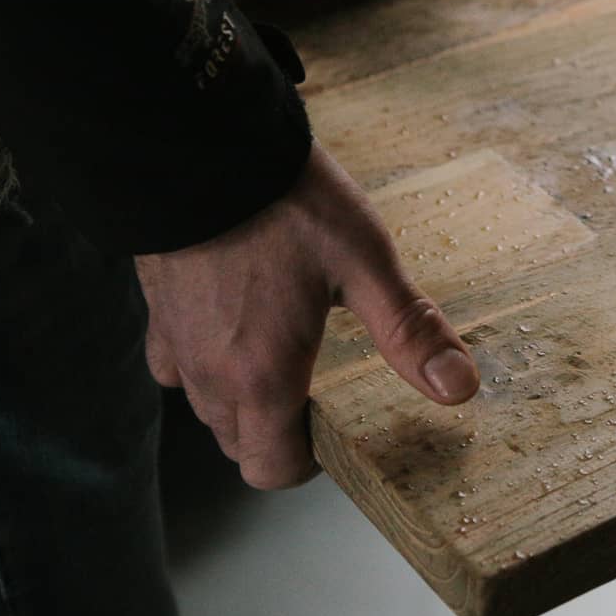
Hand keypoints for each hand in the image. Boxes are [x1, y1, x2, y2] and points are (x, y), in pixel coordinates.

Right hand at [135, 141, 479, 487]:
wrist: (197, 146)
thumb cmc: (284, 203)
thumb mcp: (363, 262)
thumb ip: (408, 331)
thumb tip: (459, 388)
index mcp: (264, 376)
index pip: (271, 468)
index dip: (306, 463)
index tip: (332, 427)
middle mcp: (212, 375)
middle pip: (238, 444)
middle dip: (277, 433)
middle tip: (314, 386)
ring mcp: (177, 344)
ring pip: (206, 409)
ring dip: (240, 402)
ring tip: (279, 353)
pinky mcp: (156, 311)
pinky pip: (173, 366)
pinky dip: (201, 365)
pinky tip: (230, 326)